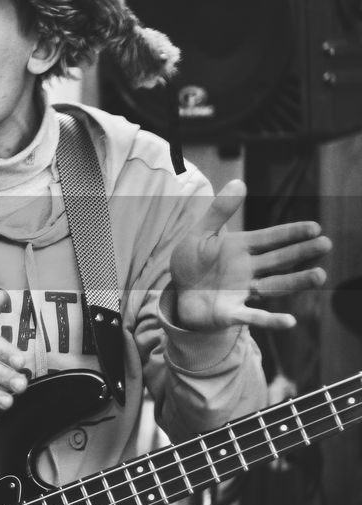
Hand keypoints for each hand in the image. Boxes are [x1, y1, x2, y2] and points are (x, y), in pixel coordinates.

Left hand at [169, 179, 330, 330]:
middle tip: (326, 244)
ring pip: (275, 285)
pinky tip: (290, 322)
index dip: (290, 233)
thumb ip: (219, 211)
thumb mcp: (200, 234)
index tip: (314, 227)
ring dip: (296, 281)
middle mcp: (248, 270)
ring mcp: (243, 292)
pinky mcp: (233, 312)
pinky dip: (270, 320)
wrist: (178, 294)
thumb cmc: (192, 263)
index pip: (270, 238)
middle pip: (279, 260)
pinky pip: (254, 316)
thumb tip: (239, 182)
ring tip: (320, 276)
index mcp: (241, 248)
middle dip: (301, 252)